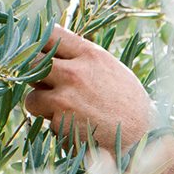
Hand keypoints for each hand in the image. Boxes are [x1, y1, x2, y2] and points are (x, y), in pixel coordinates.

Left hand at [23, 24, 156, 157]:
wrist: (142, 138)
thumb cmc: (128, 103)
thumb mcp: (110, 69)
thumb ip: (82, 59)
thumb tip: (53, 52)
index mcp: (89, 55)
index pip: (50, 34)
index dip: (37, 41)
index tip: (35, 49)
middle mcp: (75, 73)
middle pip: (32, 63)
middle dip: (33, 75)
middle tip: (43, 84)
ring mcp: (65, 98)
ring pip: (31, 97)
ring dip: (42, 105)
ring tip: (65, 111)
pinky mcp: (60, 122)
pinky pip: (45, 121)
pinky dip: (56, 126)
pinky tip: (77, 127)